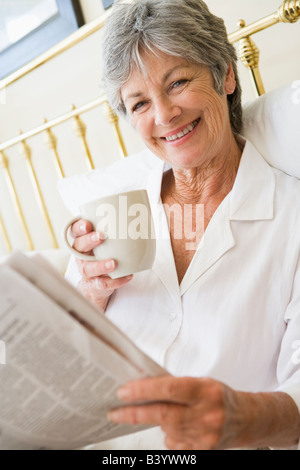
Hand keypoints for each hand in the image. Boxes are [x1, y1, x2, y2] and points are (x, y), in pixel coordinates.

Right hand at [70, 219, 132, 310]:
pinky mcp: (95, 284)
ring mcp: (87, 270)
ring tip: (114, 263)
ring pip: (88, 268)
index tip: (88, 224)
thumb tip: (143, 212)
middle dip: (89, 241)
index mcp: (83, 241)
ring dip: (100, 265)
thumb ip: (117, 230)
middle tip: (101, 237)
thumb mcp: (108, 242)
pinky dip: (116, 281)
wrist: (98, 284)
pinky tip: (128, 276)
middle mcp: (81, 255)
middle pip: (79, 246)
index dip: (79, 227)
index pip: (75, 231)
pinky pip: (103, 284)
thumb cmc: (105, 256)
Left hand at [108, 375, 299, 449]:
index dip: (144, 390)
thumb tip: (143, 388)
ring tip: (168, 413)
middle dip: (136, 413)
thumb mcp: (201, 382)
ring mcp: (205, 436)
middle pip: (164, 415)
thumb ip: (176, 386)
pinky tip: (180, 428)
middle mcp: (207, 414)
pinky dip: (171, 435)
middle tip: (116, 412)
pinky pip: (175, 444)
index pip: (170, 388)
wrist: (246, 419)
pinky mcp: (203, 452)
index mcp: (205, 391)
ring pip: (168, 430)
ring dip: (160, 422)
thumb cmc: (219, 396)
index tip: (124, 392)